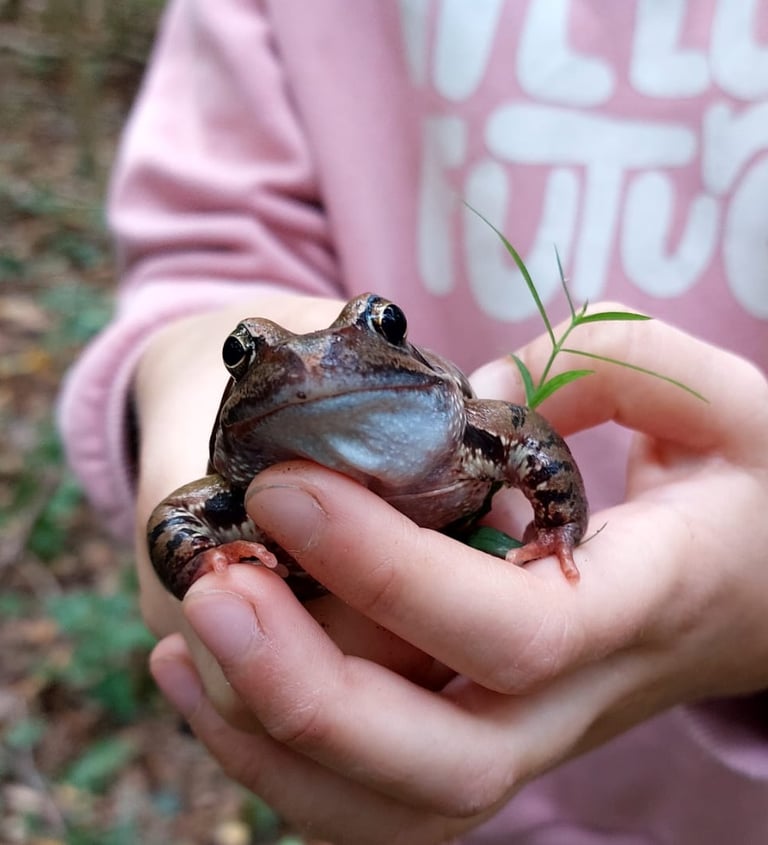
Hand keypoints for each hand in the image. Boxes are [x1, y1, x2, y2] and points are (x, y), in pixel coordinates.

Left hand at [149, 310, 767, 843]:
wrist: (767, 586)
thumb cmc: (749, 484)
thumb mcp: (719, 401)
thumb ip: (612, 365)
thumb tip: (478, 394)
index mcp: (643, 604)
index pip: (510, 629)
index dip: (387, 569)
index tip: (288, 488)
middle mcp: (583, 697)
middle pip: (440, 761)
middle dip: (303, 689)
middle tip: (210, 590)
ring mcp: (537, 732)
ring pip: (398, 805)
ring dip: (274, 740)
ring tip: (189, 640)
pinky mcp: (497, 729)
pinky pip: (384, 792)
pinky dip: (284, 757)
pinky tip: (213, 678)